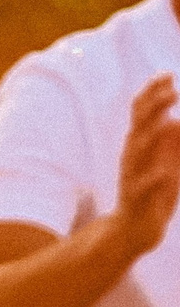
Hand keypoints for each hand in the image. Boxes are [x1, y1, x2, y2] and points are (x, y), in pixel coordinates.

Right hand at [111, 73, 179, 258]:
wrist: (133, 231)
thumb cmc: (153, 192)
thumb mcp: (166, 159)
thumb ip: (171, 138)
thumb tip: (177, 120)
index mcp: (139, 145)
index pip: (141, 114)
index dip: (152, 94)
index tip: (167, 75)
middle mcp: (132, 158)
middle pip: (139, 128)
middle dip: (153, 109)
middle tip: (172, 91)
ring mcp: (133, 179)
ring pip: (137, 155)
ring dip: (151, 138)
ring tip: (167, 122)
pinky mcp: (137, 202)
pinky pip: (142, 190)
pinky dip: (152, 181)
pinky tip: (164, 173)